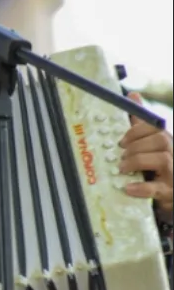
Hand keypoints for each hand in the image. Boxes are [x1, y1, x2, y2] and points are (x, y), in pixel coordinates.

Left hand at [121, 92, 172, 221]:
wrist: (166, 194)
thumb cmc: (155, 167)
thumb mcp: (148, 143)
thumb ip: (140, 124)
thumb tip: (133, 95)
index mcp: (168, 142)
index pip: (157, 129)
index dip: (137, 131)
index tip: (121, 141)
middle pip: (161, 140)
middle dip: (136, 146)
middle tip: (120, 156)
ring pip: (162, 159)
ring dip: (137, 161)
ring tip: (122, 169)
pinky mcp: (170, 192)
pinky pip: (158, 188)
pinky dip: (141, 188)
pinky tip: (128, 187)